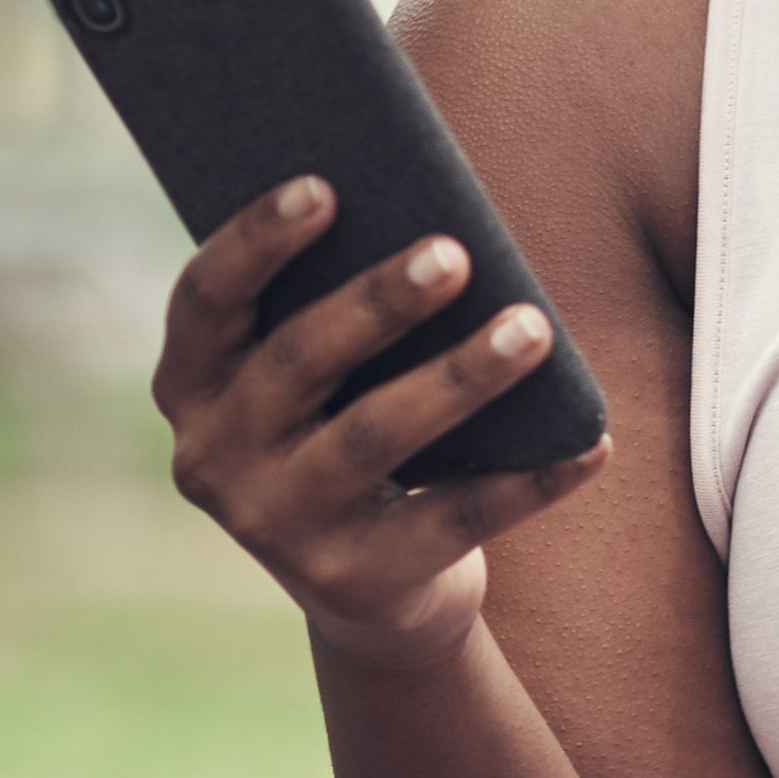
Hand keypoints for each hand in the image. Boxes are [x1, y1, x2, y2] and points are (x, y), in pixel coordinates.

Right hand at [153, 178, 605, 659]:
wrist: (371, 589)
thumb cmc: (348, 427)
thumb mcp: (316, 378)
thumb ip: (330, 307)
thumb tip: (432, 226)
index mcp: (190, 385)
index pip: (205, 299)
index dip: (255, 240)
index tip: (324, 187)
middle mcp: (214, 459)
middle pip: (297, 361)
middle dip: (377, 303)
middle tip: (455, 252)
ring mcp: (279, 526)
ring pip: (376, 436)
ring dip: (460, 377)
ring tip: (531, 328)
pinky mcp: (355, 578)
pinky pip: (454, 518)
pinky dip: (530, 481)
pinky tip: (588, 443)